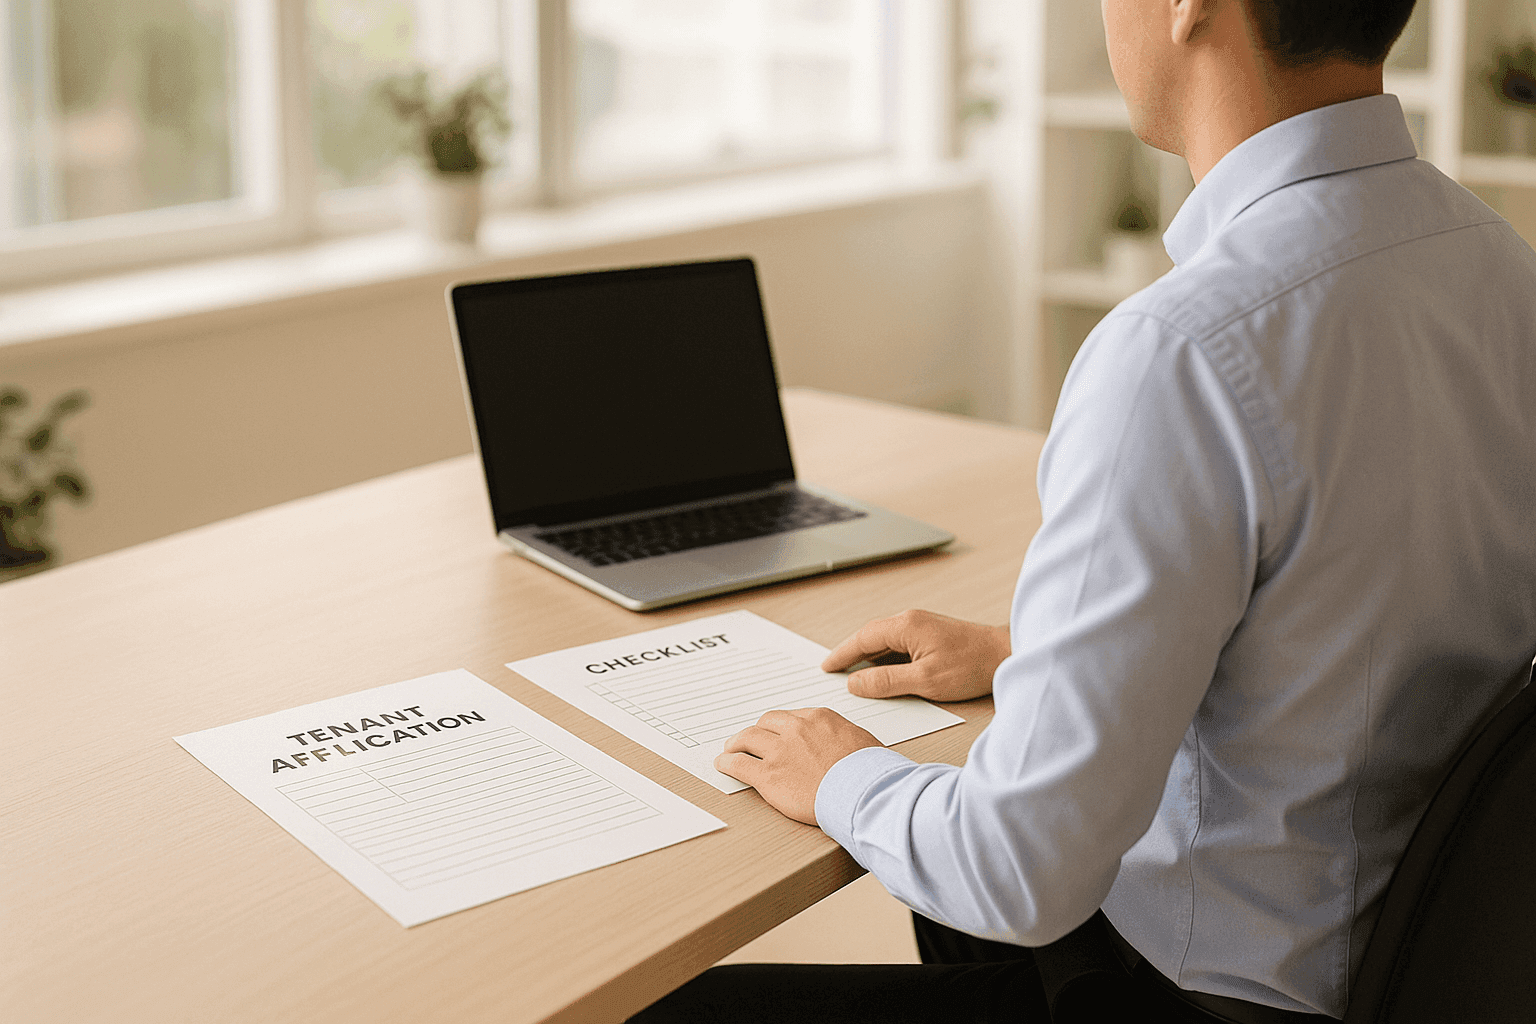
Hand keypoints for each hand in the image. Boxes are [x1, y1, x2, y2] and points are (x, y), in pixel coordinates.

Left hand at [715, 708, 882, 824]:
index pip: (790, 718)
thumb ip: (842, 738)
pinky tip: (723, 765)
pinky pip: (739, 765)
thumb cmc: (870, 772)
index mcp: (818, 718)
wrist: (865, 793)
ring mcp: (780, 752)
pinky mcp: (769, 777)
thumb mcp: (861, 741)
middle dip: (756, 732)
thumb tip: (842, 744)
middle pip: (765, 724)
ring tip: (730, 749)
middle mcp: (796, 730)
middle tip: (749, 740)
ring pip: (747, 739)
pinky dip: (727, 763)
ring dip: (736, 743)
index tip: (776, 735)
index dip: (779, 728)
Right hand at [821, 609, 1010, 702]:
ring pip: (885, 642)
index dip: (842, 654)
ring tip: (854, 678)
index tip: (827, 667)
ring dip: (869, 658)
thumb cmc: (972, 665)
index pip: (862, 639)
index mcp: (906, 626)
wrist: (1006, 655)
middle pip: (871, 637)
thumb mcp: (924, 681)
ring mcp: (922, 626)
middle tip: (834, 673)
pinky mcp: (931, 636)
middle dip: (851, 655)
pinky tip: (884, 675)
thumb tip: (856, 683)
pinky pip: (899, 645)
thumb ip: (886, 682)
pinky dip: (886, 659)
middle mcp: (911, 621)